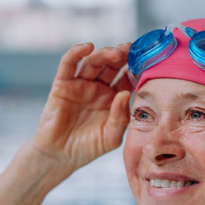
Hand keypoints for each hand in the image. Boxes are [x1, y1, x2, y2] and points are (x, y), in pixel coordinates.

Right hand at [31, 42, 133, 170]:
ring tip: (115, 53)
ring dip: (104, 53)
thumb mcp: (111, 137)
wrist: (60, 157)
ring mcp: (80, 85)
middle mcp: (98, 88)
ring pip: (93, 61)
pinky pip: (68, 64)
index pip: (127, 78)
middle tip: (130, 50)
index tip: (145, 61)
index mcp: (114, 99)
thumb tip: (125, 94)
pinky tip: (87, 47)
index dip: (135, 68)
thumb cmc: (88, 148)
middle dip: (122, 55)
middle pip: (112, 65)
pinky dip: (76, 52)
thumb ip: (120, 118)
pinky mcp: (62, 85)